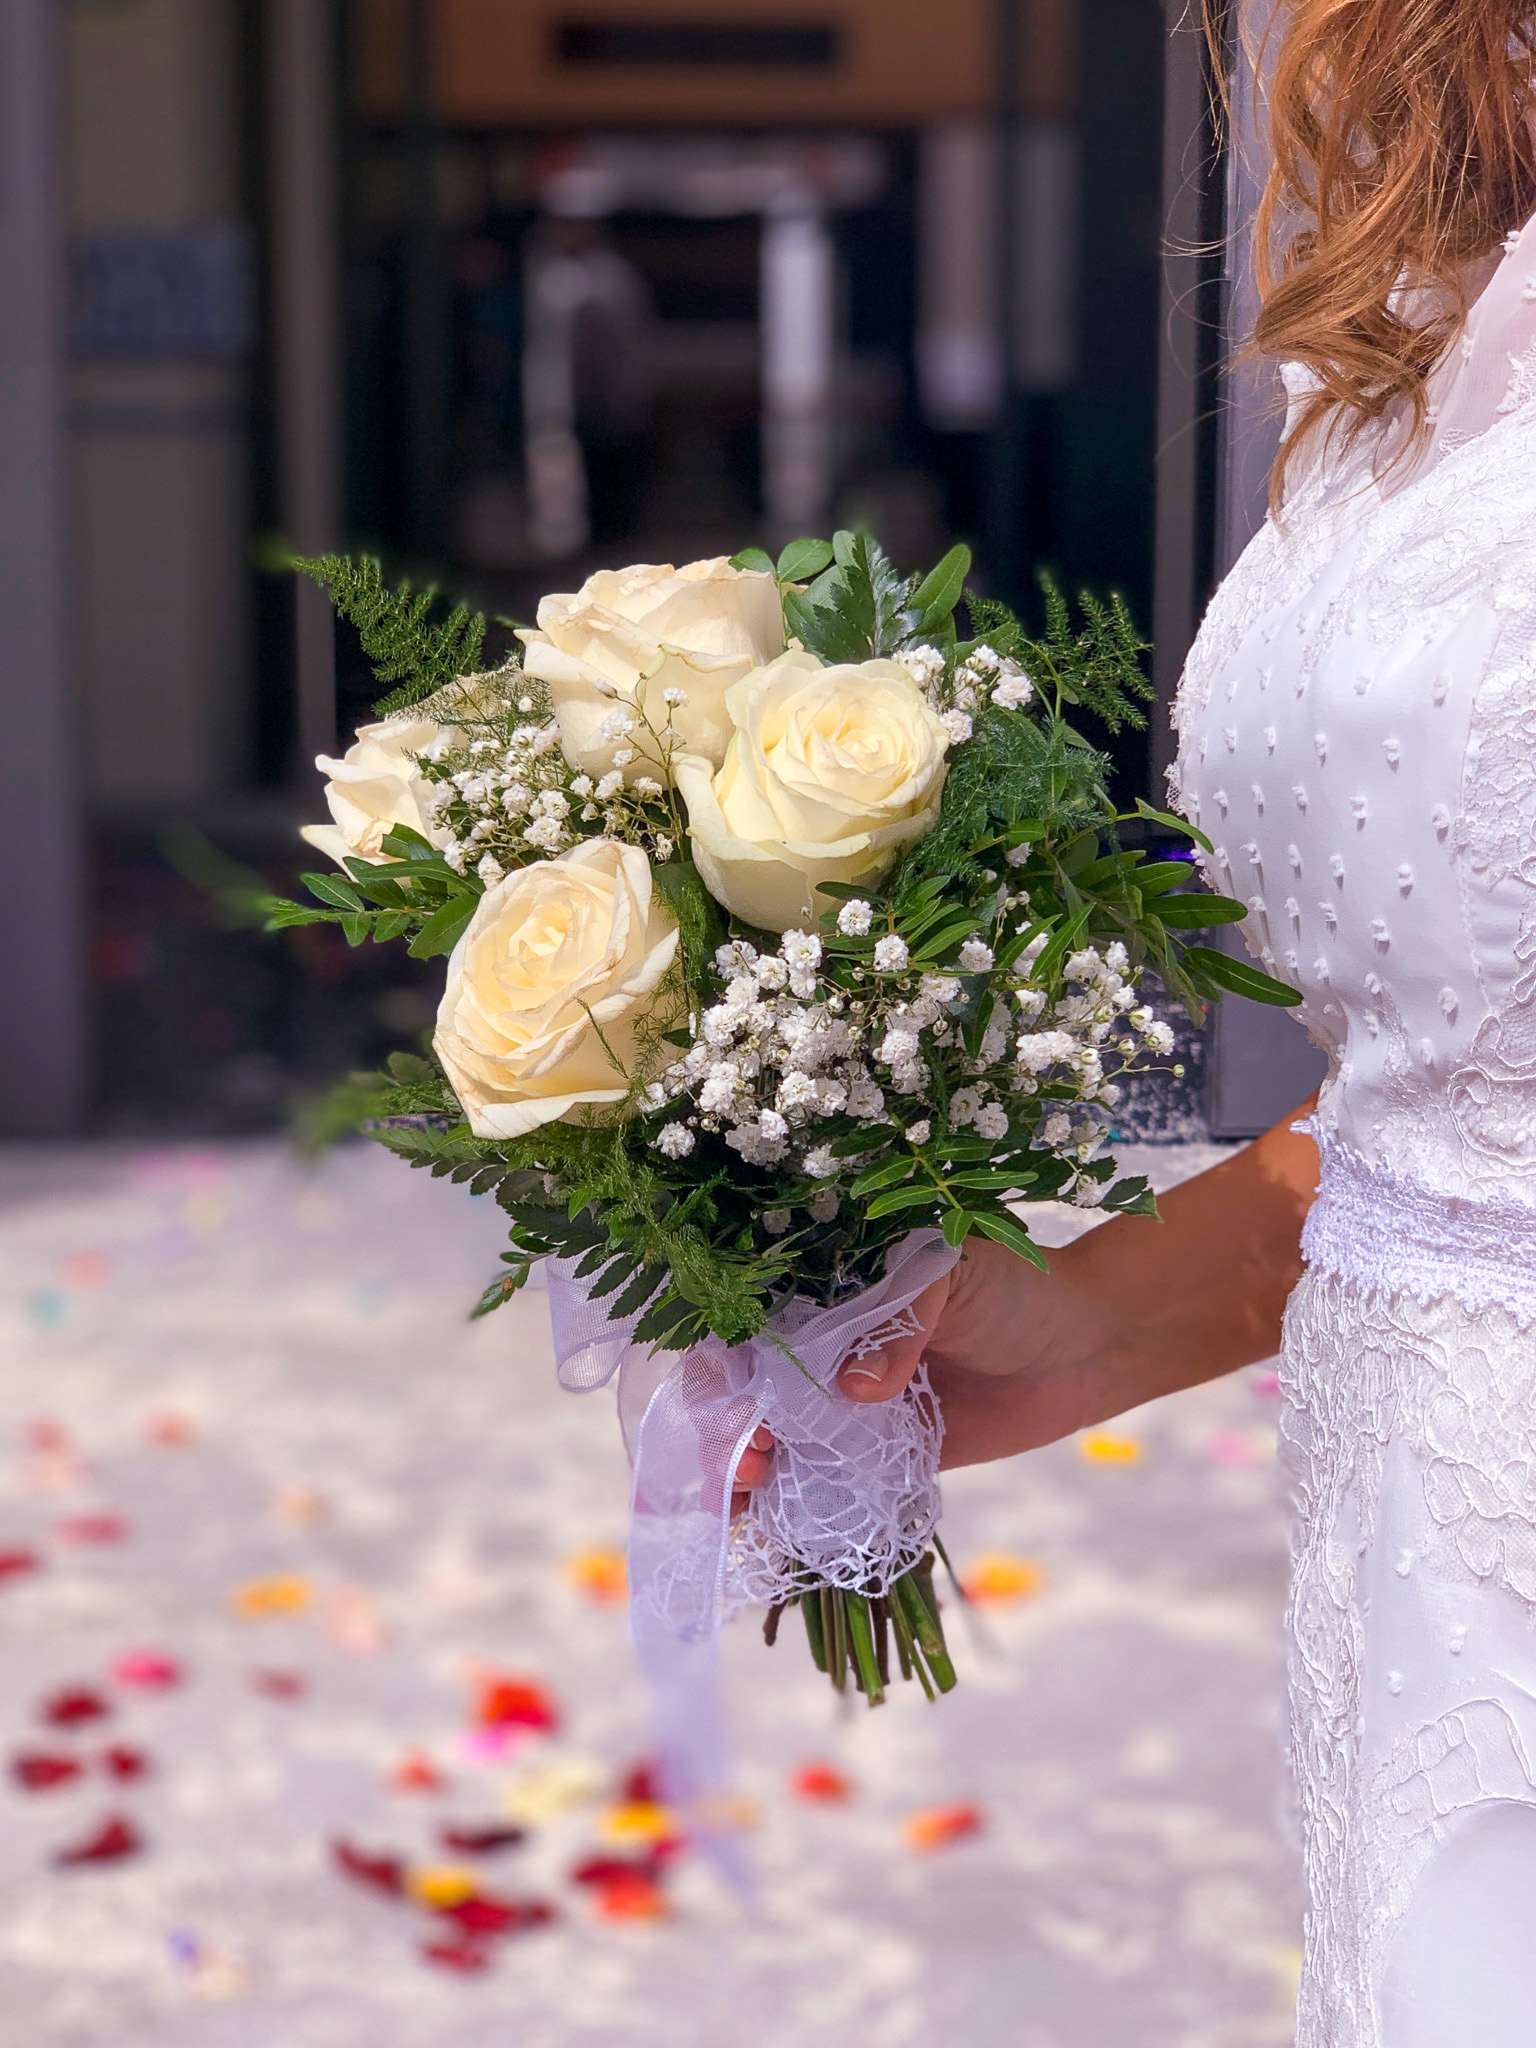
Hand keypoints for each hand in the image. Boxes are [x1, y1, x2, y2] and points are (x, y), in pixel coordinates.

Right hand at [732, 1098, 1320, 1502]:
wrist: (1087, 1345)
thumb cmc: (1017, 1287)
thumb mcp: (953, 1275)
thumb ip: (901, 1322)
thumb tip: (855, 1390)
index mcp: (827, 1289)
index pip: (747, 1321)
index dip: (724, 1357)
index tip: (726, 1394)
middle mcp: (825, 1348)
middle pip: (746, 1389)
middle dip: (729, 1424)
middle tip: (752, 1456)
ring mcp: (848, 1406)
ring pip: (773, 1440)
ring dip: (749, 1470)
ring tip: (757, 1491)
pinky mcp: (881, 1458)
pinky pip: (823, 1483)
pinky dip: (791, 1506)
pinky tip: (770, 1526)